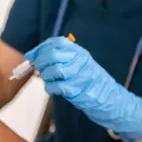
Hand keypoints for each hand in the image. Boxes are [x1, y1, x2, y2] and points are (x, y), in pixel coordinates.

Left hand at [25, 37, 141, 141]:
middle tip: (38, 69)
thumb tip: (33, 56)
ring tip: (48, 80)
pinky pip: (56, 86)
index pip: (57, 42)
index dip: (40, 48)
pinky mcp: (78, 91)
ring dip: (45, 76)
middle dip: (40, 62)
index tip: (31, 56)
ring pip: (53, 70)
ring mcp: (80, 75)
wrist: (111, 99)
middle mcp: (81, 61)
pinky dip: (50, 88)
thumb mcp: (79, 64)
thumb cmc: (90, 81)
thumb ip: (60, 58)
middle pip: (52, 55)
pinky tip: (53, 89)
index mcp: (80, 52)